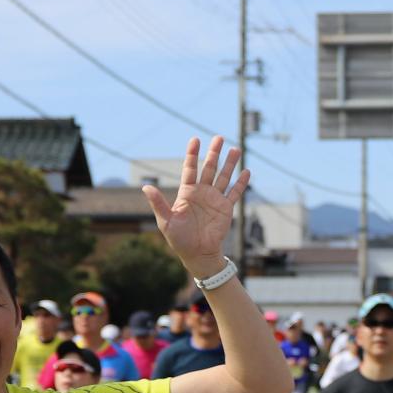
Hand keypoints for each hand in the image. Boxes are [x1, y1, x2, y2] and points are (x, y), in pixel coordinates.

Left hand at [143, 135, 248, 275]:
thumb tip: (145, 187)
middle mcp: (201, 192)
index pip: (190, 169)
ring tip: (236, 149)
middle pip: (209, 168)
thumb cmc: (179, 239)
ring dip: (230, 164)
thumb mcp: (166, 221)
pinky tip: (246, 171)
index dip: (192, 154)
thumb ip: (158, 203)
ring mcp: (215, 199)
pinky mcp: (226, 208)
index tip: (195, 139)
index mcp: (187, 192)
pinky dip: (241, 183)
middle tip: (219, 137)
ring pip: (224, 177)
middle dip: (214, 153)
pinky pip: (234, 193)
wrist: (197, 254)